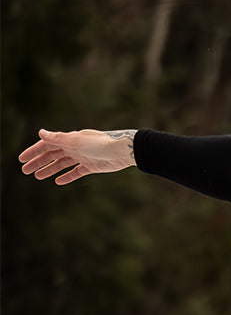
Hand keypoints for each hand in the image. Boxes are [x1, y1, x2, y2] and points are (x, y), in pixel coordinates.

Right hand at [19, 129, 136, 184]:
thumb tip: (41, 132)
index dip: (34, 151)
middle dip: (38, 162)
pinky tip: (58, 182)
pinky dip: (67, 176)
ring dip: (49, 169)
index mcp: (68, 139)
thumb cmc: (100, 144)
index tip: (22, 159)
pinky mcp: (92, 166)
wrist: (123, 151)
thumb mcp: (76, 141)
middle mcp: (74, 147)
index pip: (46, 145)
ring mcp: (82, 157)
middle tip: (25, 170)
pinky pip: (76, 172)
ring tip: (37, 177)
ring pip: (61, 164)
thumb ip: (58, 139)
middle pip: (52, 155)